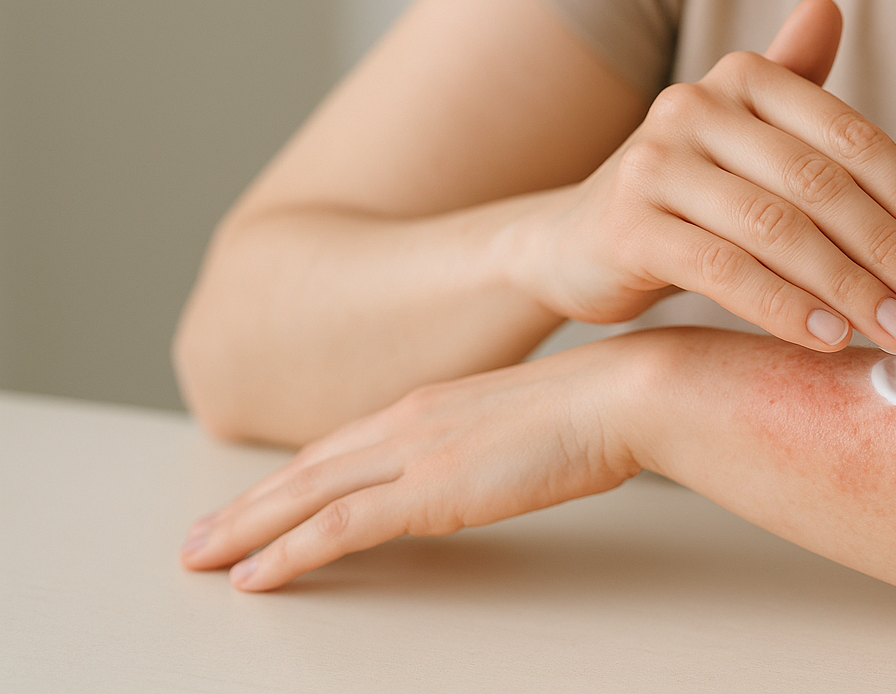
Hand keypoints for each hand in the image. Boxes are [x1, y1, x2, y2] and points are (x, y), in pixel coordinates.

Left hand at [179, 341, 642, 589]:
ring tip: (202, 557)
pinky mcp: (429, 490)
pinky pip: (338, 527)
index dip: (290, 477)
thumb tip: (488, 464)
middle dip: (246, 504)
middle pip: (306, 468)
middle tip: (199, 537)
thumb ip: (492, 441)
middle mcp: (410, 421)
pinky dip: (288, 552)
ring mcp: (416, 453)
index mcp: (433, 405)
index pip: (341, 447)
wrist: (623, 393)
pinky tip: (256, 575)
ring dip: (246, 527)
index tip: (256, 500)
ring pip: (304, 495)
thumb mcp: (531, 421)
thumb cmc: (598, 407)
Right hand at [518, 0, 895, 351]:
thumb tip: (829, 7)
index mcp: (742, 77)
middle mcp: (694, 106)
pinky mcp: (628, 226)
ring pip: (778, 230)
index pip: (850, 137)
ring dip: (851, 288)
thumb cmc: (685, 193)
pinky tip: (830, 341)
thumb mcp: (740, 136)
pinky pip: (725, 271)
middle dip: (891, 250)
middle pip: (820, 184)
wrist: (574, 242)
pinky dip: (786, 308)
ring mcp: (656, 164)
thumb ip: (793, 84)